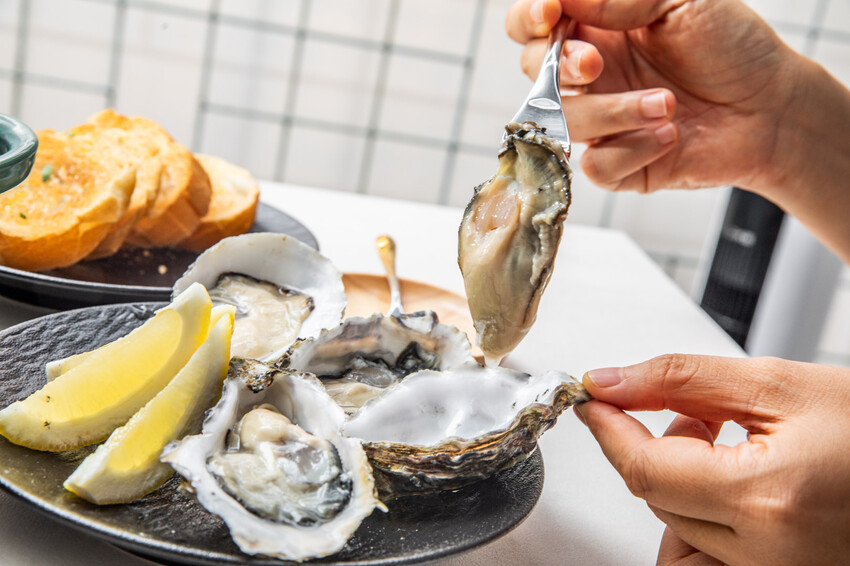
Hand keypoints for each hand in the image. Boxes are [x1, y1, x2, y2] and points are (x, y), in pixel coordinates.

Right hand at [505, 0, 803, 193]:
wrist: (773, 107)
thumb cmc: (733, 47)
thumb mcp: (682, 1)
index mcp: (596, 29)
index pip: (532, 25)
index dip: (528, 19)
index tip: (549, 14)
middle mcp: (591, 76)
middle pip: (534, 72)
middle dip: (558, 68)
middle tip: (596, 64)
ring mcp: (601, 121)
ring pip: (562, 122)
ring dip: (611, 112)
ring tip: (667, 104)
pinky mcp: (619, 165)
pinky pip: (596, 166)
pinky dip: (631, 150)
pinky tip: (669, 135)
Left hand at [575, 354, 849, 565]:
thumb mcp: (780, 384)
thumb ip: (683, 380)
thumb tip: (610, 381)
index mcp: (767, 497)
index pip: (644, 468)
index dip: (607, 429)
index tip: (591, 398)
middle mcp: (769, 554)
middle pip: (657, 498)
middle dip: (654, 445)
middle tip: (699, 410)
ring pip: (677, 528)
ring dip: (678, 481)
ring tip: (728, 443)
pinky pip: (710, 553)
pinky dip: (703, 514)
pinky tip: (738, 479)